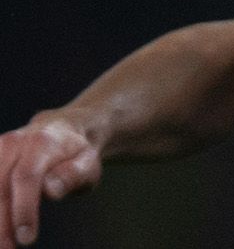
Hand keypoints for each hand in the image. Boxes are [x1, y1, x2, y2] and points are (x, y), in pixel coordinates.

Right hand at [0, 117, 100, 247]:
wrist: (61, 133)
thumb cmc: (76, 155)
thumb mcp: (88, 164)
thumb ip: (72, 175)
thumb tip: (51, 189)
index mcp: (42, 143)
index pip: (26, 177)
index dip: (23, 210)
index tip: (27, 238)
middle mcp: (13, 143)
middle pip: (0, 187)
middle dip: (2, 224)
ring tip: (3, 245)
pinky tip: (0, 230)